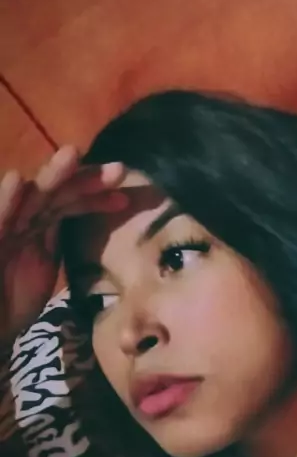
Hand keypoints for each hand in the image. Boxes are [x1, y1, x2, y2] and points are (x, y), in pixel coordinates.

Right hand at [0, 146, 127, 350]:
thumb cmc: (11, 302)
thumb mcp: (45, 271)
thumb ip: (62, 246)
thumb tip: (96, 232)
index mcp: (40, 227)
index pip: (71, 202)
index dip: (96, 197)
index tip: (124, 196)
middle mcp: (23, 221)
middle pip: (56, 192)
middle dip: (85, 179)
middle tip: (119, 170)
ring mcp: (4, 226)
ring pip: (30, 197)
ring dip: (51, 176)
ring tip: (73, 154)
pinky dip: (6, 200)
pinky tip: (19, 181)